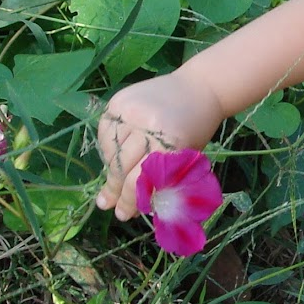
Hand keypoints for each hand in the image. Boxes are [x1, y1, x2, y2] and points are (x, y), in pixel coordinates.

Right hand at [95, 71, 225, 219]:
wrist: (198, 89)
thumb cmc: (196, 129)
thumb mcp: (185, 157)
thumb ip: (161, 180)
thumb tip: (132, 208)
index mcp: (169, 141)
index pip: (140, 179)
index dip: (130, 200)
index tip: (123, 215)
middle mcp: (146, 124)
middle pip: (121, 166)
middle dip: (114, 189)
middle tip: (107, 205)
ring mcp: (130, 110)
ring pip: (109, 151)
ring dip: (111, 169)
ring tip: (114, 179)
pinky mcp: (118, 100)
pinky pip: (105, 132)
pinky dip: (108, 147)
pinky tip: (115, 154)